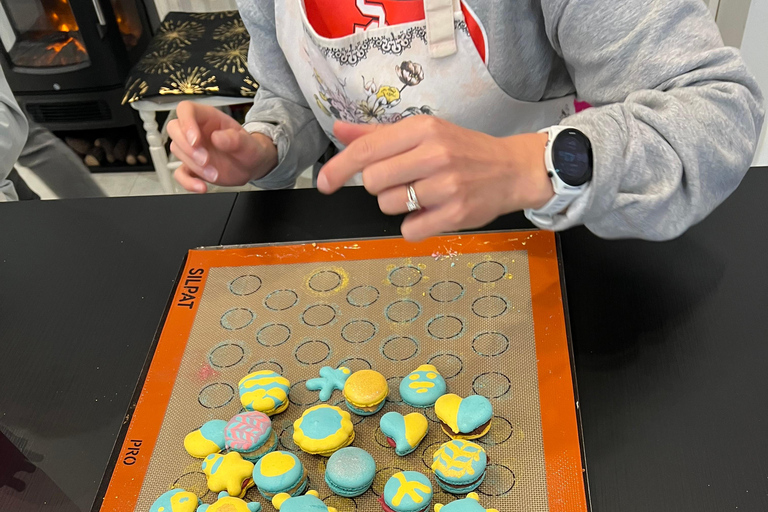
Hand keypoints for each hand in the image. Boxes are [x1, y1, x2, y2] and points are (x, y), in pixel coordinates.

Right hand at [167, 101, 277, 192]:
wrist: (252, 166)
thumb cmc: (249, 149)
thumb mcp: (249, 143)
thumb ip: (235, 139)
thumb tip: (217, 137)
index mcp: (209, 118)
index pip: (186, 109)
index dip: (186, 122)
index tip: (195, 140)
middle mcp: (197, 131)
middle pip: (175, 129)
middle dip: (187, 147)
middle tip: (205, 160)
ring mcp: (193, 149)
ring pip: (178, 151)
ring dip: (194, 166)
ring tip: (214, 173)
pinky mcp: (192, 167)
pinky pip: (180, 173)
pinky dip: (187, 182)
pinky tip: (201, 187)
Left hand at [317, 117, 552, 240]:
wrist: (511, 169)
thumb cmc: (462, 150)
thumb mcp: (424, 132)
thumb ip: (379, 134)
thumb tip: (339, 130)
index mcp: (423, 129)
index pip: (367, 150)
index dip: (339, 169)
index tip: (324, 183)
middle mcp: (434, 154)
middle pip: (373, 181)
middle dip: (380, 186)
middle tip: (402, 182)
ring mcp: (446, 185)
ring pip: (389, 206)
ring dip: (398, 206)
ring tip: (422, 195)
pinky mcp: (455, 213)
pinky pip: (409, 230)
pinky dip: (414, 226)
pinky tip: (430, 212)